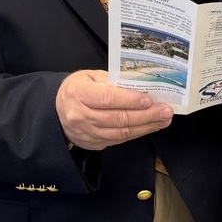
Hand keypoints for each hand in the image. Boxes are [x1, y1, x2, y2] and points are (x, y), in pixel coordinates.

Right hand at [56, 69, 173, 150]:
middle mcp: (81, 116)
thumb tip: (138, 85)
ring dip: (146, 127)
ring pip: (121, 133)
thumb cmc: (76, 90)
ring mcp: (87, 133)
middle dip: (146, 115)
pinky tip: (149, 126)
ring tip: (163, 120)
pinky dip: (136, 133)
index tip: (149, 100)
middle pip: (118, 118)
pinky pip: (119, 140)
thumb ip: (111, 80)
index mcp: (78, 94)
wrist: (57, 111)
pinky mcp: (94, 144)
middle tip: (165, 111)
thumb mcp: (88, 76)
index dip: (130, 100)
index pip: (108, 98)